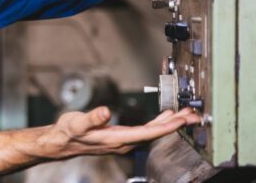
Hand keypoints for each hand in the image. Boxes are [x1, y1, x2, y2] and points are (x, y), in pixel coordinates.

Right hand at [40, 106, 200, 158]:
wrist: (61, 142)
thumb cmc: (68, 132)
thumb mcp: (77, 123)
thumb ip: (92, 118)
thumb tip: (105, 112)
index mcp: (117, 138)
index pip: (148, 133)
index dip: (166, 126)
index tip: (182, 120)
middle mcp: (124, 142)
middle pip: (155, 133)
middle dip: (176, 124)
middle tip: (194, 116)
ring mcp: (125, 140)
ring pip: (153, 132)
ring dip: (170, 124)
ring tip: (186, 115)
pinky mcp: (122, 136)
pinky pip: (146, 130)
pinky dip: (158, 122)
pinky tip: (164, 116)